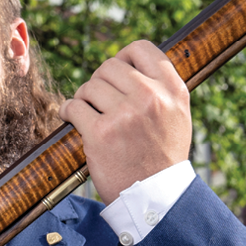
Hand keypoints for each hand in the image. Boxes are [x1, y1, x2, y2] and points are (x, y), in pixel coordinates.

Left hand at [59, 39, 191, 202]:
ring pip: (89, 86)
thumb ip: (160, 88)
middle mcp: (151, 97)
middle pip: (109, 66)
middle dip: (99, 81)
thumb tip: (130, 64)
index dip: (123, 57)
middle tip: (98, 100)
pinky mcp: (100, 133)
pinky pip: (74, 106)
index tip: (116, 74)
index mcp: (173, 90)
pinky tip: (72, 118)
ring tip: (89, 113)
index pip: (142, 48)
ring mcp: (125, 114)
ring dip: (83, 98)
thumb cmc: (162, 156)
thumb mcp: (177, 115)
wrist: (155, 196)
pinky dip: (68, 111)